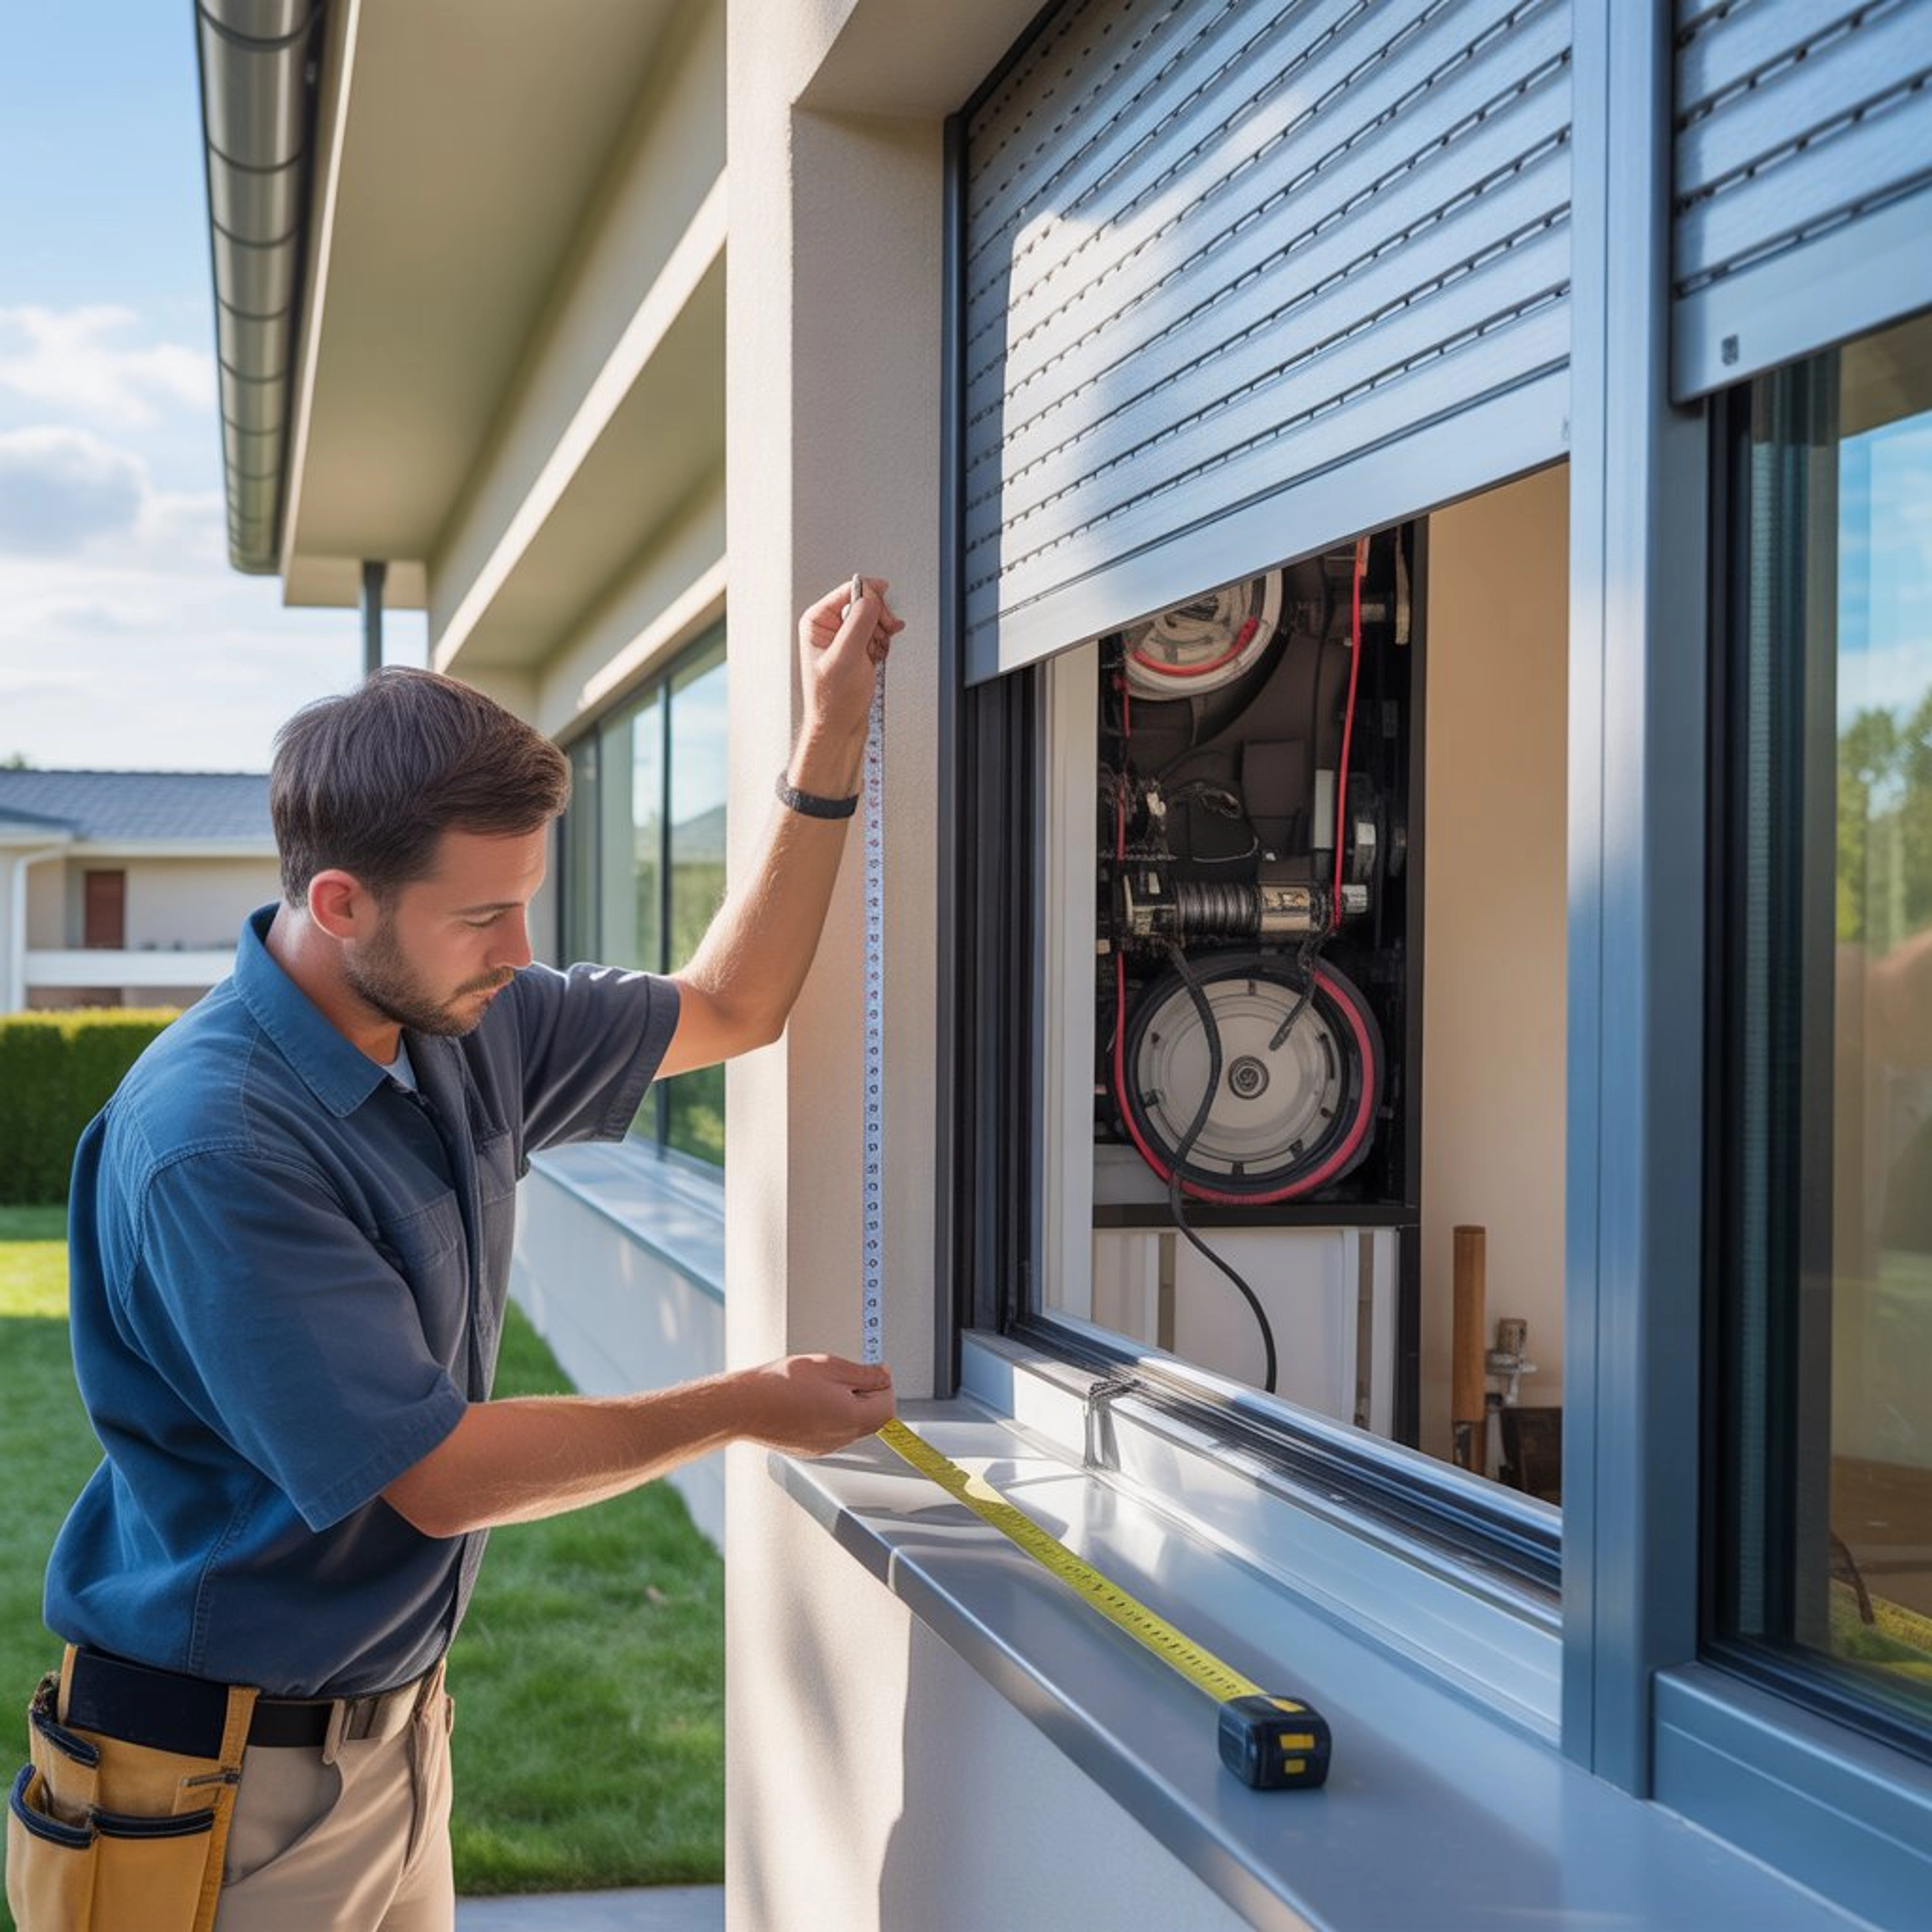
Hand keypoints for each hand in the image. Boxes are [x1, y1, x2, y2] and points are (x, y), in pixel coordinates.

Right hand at [741, 1352, 895, 1454]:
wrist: (745, 1406)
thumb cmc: (781, 1384)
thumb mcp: (830, 1366)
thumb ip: (864, 1373)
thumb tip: (884, 1375)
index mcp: (852, 1418)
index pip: (888, 1406)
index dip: (883, 1385)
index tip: (871, 1371)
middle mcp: (841, 1438)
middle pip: (871, 1417)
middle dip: (864, 1394)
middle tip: (841, 1375)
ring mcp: (824, 1447)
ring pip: (849, 1423)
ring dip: (844, 1403)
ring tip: (818, 1385)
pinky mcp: (808, 1449)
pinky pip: (829, 1431)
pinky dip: (826, 1414)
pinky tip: (806, 1400)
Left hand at [795, 578, 904, 760]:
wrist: (839, 726)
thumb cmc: (833, 700)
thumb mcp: (847, 656)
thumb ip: (859, 622)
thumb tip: (871, 596)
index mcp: (817, 620)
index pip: (849, 589)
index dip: (871, 597)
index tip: (885, 612)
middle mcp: (829, 626)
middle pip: (865, 601)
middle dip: (879, 618)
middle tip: (883, 636)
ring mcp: (843, 637)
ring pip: (874, 617)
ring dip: (882, 633)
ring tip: (876, 652)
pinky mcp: (856, 648)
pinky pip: (878, 633)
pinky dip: (883, 644)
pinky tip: (877, 657)